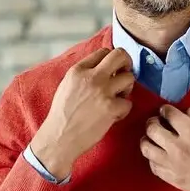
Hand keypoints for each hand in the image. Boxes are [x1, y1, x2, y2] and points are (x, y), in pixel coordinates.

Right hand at [28, 47, 134, 178]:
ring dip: (126, 88)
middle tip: (124, 74)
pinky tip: (112, 116)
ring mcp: (103, 92)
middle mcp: (91, 77)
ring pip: (129, 78)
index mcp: (78, 70)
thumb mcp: (67, 86)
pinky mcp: (112, 108)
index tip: (112, 70)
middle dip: (127, 63)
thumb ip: (83, 74)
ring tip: (117, 98)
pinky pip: (128, 103)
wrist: (59, 138)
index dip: (111, 60)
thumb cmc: (62, 115)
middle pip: (120, 55)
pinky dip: (123, 110)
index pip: (104, 52)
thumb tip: (102, 68)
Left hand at [140, 105, 189, 190]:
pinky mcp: (172, 179)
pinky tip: (158, 156)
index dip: (165, 110)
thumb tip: (188, 113)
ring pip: (146, 148)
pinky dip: (153, 159)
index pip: (169, 114)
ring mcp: (173, 164)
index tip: (165, 111)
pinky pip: (153, 166)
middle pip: (152, 129)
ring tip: (153, 139)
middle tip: (156, 123)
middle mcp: (178, 147)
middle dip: (152, 123)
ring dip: (148, 141)